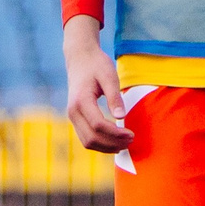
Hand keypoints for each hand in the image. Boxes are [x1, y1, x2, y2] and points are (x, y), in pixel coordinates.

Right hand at [62, 14, 130, 153]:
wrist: (80, 59)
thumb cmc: (97, 65)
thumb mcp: (109, 77)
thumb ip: (114, 97)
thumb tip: (121, 117)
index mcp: (81, 101)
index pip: (98, 125)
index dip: (116, 134)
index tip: (132, 134)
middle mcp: (73, 111)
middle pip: (91, 138)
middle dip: (112, 143)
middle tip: (131, 140)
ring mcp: (72, 116)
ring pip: (87, 142)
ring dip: (106, 147)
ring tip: (125, 144)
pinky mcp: (76, 118)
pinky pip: (86, 138)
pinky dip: (100, 144)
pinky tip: (115, 142)